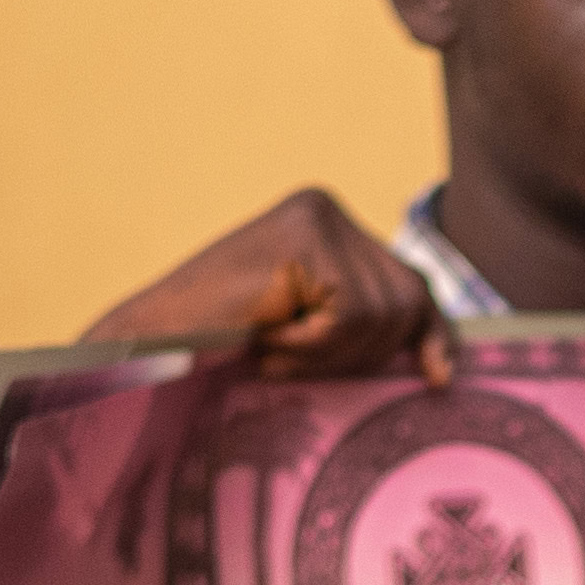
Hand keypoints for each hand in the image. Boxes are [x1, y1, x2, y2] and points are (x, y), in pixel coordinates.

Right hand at [90, 189, 458, 384]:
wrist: (141, 344)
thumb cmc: (213, 349)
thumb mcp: (305, 331)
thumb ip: (359, 324)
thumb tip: (442, 365)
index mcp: (326, 224)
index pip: (408, 281)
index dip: (430, 332)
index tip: (441, 376)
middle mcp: (325, 208)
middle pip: (406, 301)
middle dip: (360, 351)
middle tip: (287, 356)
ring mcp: (316, 218)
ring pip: (379, 314)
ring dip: (325, 354)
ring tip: (269, 345)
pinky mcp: (305, 238)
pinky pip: (348, 317)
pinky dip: (309, 346)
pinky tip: (265, 337)